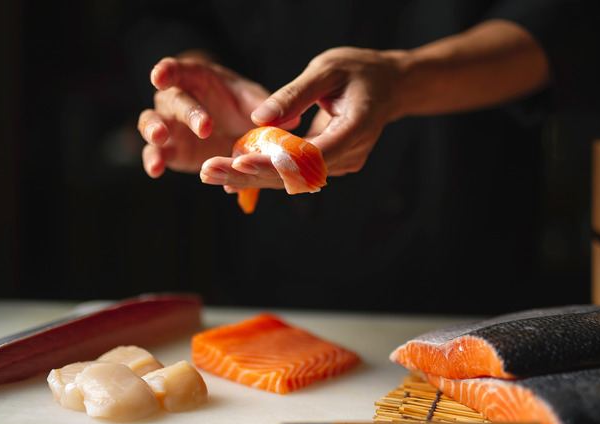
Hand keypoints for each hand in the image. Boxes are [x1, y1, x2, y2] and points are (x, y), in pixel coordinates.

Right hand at [137, 56, 273, 176]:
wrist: (237, 132)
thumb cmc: (243, 107)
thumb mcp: (256, 102)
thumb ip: (268, 108)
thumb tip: (291, 119)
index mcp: (197, 79)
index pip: (178, 70)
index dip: (167, 71)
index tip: (160, 76)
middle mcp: (177, 99)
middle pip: (172, 100)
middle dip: (187, 112)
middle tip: (205, 128)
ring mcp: (170, 125)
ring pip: (151, 123)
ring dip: (153, 130)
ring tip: (160, 139)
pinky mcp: (172, 150)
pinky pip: (157, 153)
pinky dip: (154, 160)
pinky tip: (156, 169)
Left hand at [201, 47, 402, 190]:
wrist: (389, 86)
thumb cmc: (360, 71)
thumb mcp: (327, 69)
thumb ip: (295, 94)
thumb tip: (259, 119)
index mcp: (355, 129)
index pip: (310, 157)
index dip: (274, 163)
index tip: (239, 162)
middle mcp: (350, 155)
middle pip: (296, 175)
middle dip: (251, 175)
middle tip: (209, 172)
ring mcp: (342, 164)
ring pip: (292, 178)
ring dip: (253, 177)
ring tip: (211, 174)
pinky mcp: (332, 164)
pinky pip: (296, 171)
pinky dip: (266, 170)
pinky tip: (233, 171)